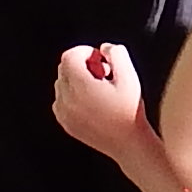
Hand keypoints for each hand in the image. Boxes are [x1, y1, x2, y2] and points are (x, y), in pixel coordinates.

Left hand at [49, 39, 146, 161]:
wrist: (128, 143)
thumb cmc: (130, 112)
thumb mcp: (129, 77)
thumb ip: (117, 54)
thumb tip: (105, 48)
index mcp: (81, 87)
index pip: (69, 56)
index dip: (85, 51)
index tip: (99, 58)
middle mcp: (68, 100)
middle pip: (64, 69)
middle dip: (82, 65)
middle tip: (103, 73)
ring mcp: (64, 113)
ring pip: (61, 84)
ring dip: (77, 80)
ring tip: (100, 90)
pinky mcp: (66, 123)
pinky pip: (61, 100)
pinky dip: (72, 96)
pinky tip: (93, 102)